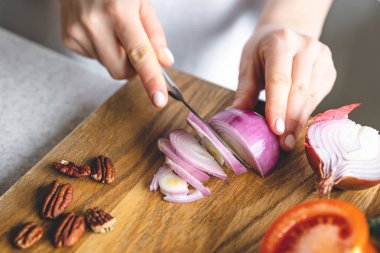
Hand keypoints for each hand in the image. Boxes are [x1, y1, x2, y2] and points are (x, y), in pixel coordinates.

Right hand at [60, 0, 173, 107]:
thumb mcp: (141, 2)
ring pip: (108, 66)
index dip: (151, 80)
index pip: (140, 55)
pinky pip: (94, 58)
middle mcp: (94, 24)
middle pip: (121, 72)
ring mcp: (77, 32)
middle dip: (133, 68)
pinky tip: (99, 30)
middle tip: (135, 47)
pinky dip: (103, 49)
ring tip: (113, 29)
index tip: (159, 100)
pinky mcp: (68, 38)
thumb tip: (164, 62)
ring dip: (117, 55)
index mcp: (118, 12)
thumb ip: (154, 34)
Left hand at [233, 25, 335, 150]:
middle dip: (290, 120)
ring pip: (311, 96)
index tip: (276, 130)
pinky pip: (318, 97)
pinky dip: (306, 113)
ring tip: (288, 141)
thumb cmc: (263, 50)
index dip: (277, 106)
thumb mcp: (248, 64)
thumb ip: (244, 90)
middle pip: (299, 90)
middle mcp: (306, 47)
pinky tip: (297, 126)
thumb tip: (235, 116)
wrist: (285, 34)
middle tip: (283, 143)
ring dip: (299, 121)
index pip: (280, 79)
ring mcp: (322, 58)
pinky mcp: (329, 70)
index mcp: (281, 42)